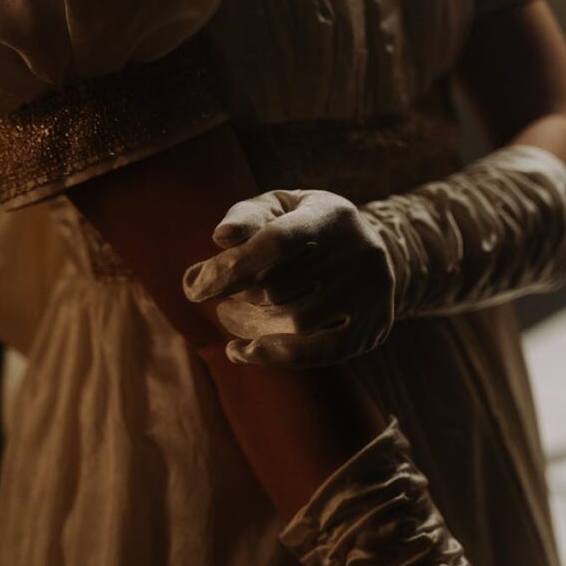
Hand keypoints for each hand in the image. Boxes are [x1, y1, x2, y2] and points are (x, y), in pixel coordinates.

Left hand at [182, 189, 395, 367]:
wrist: (371, 252)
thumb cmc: (307, 227)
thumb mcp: (280, 209)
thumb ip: (247, 217)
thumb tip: (221, 238)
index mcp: (331, 216)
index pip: (276, 242)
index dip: (231, 267)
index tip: (193, 287)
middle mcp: (358, 254)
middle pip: (280, 287)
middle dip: (238, 298)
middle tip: (219, 301)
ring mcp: (369, 295)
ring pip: (295, 322)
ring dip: (251, 327)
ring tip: (229, 319)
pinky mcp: (370, 329)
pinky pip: (318, 353)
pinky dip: (273, 357)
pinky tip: (241, 352)